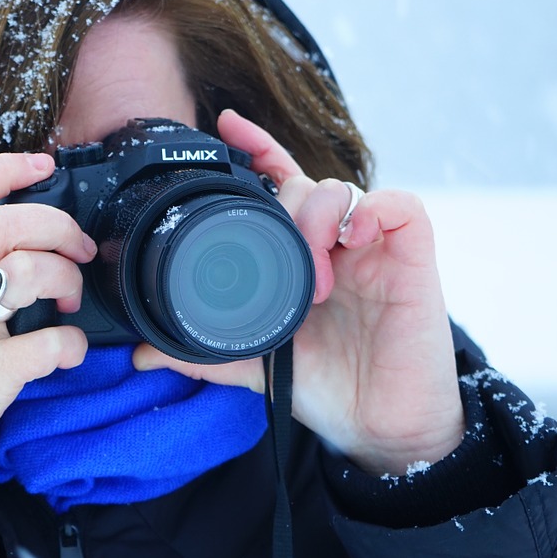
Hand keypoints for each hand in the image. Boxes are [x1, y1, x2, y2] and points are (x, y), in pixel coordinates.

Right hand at [0, 153, 94, 478]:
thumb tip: (32, 239)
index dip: (2, 169)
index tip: (43, 162)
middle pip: (2, 225)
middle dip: (57, 227)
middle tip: (80, 252)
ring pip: (23, 272)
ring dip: (66, 280)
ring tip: (72, 304)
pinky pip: (43, 346)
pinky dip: (69, 346)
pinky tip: (68, 353)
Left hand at [134, 110, 462, 474]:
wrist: (379, 430)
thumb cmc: (327, 387)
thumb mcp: (257, 365)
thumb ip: (206, 355)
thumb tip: (143, 354)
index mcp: (301, 258)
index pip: (282, 186)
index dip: (259, 150)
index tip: (226, 128)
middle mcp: (338, 245)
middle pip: (305, 185)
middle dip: (282, 208)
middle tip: (276, 263)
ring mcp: (375, 250)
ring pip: (344, 189)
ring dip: (318, 218)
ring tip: (314, 274)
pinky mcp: (413, 261)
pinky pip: (402, 209)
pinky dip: (376, 211)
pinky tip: (355, 237)